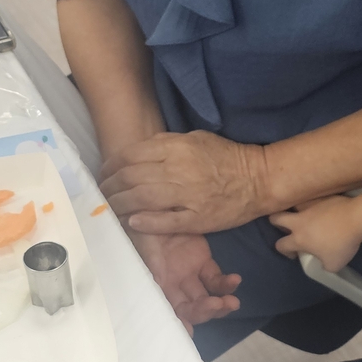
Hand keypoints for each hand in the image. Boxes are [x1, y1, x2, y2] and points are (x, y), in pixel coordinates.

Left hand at [101, 131, 268, 234]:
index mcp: (177, 147)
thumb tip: (139, 152)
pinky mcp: (197, 218)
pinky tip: (132, 222)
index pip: (131, 156)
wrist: (259, 179)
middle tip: (102, 194)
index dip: (111, 166)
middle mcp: (179, 169)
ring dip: (120, 204)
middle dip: (110, 187)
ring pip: (142, 199)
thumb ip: (167, 144)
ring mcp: (188, 195)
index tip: (104, 173)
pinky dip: (145, 222)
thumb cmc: (226, 157)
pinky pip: (165, 221)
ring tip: (110, 208)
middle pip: (131, 178)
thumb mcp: (196, 138)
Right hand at [130, 229, 240, 334]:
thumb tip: (159, 294)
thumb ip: (154, 275)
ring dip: (220, 304)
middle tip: (217, 306)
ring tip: (232, 303)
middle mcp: (173, 286)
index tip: (190, 331)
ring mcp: (189, 275)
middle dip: (205, 312)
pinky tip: (235, 281)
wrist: (153, 207)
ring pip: (208, 298)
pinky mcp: (202, 261)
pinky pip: (216, 279)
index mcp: (157, 288)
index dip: (180, 324)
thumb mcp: (145, 254)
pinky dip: (227, 284)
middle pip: (192, 309)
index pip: (170, 312)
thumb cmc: (142, 231)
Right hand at [270, 195, 361, 273]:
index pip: (280, 245)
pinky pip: (311, 199)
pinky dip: (313, 204)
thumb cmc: (343, 243)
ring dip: (294, 210)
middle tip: (287, 229)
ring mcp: (309, 206)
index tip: (295, 253)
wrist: (356, 218)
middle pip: (275, 218)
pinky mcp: (320, 197)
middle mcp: (299, 221)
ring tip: (304, 216)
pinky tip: (321, 208)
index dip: (285, 251)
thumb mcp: (334, 265)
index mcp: (299, 239)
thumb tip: (324, 262)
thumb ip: (324, 265)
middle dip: (276, 224)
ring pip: (292, 205)